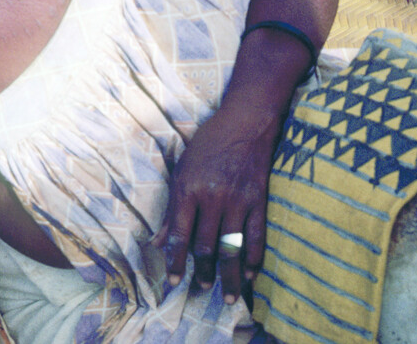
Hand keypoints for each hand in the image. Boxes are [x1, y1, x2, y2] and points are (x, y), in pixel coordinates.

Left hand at [154, 106, 280, 304]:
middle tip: (202, 289)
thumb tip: (158, 242)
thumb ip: (172, 209)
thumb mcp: (182, 170)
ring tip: (227, 296)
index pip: (180, 236)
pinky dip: (254, 258)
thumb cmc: (208, 144)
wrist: (245, 121)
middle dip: (204, 272)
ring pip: (232, 247)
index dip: (176, 262)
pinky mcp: (259, 199)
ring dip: (229, 275)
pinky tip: (250, 273)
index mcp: (189, 190)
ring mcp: (238, 200)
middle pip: (207, 246)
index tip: (173, 282)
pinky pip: (257, 236)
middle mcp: (212, 198)